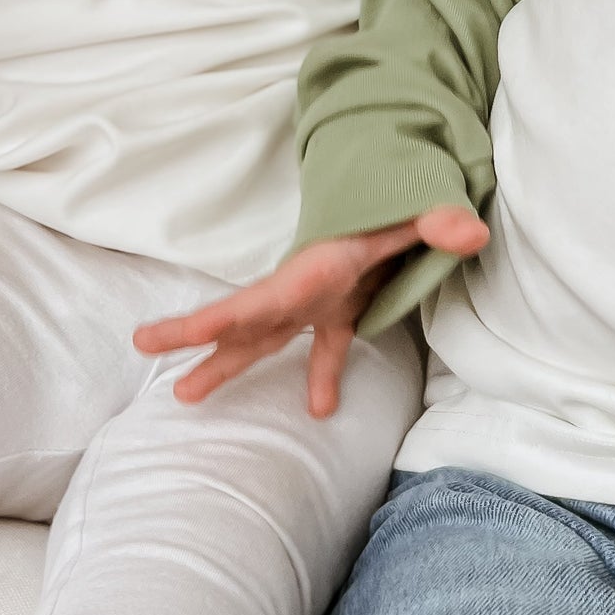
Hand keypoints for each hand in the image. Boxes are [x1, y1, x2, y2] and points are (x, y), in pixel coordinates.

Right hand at [135, 206, 489, 417]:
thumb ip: (435, 221)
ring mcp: (311, 304)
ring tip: (183, 394)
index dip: (223, 317)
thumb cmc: (394, 210)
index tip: (190, 330)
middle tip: (143, 344)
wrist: (396, 203)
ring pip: (258, 339)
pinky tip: (317, 412)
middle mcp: (300, 290)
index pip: (258, 299)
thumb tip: (470, 232)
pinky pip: (318, 352)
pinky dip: (319, 380)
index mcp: (310, 273)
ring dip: (223, 364)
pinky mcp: (334, 314)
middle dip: (192, 332)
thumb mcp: (411, 215)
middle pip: (238, 318)